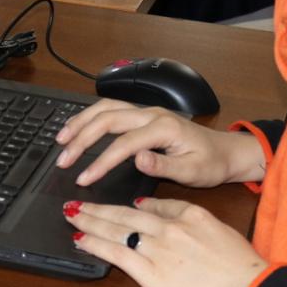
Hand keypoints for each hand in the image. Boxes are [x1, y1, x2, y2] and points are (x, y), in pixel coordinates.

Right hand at [55, 98, 264, 187]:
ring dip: (82, 121)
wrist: (225, 151)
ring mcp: (147, 112)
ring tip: (61, 139)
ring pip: (107, 108)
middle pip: (108, 119)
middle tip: (63, 159)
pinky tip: (78, 127)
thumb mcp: (193, 172)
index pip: (124, 144)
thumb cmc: (210, 163)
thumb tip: (137, 159)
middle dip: (82, 137)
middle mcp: (152, 114)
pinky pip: (112, 110)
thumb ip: (164, 166)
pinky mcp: (144, 116)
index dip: (100, 161)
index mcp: (164, 128)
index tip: (83, 178)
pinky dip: (91, 117)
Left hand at [66, 198, 267, 286]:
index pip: (151, 206)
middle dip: (98, 208)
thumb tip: (159, 210)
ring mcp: (157, 249)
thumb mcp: (217, 226)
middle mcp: (168, 227)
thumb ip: (186, 215)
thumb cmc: (239, 263)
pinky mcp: (151, 273)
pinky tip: (81, 239)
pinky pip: (116, 254)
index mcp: (188, 213)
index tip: (114, 206)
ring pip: (115, 230)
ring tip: (72, 215)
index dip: (127, 206)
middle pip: (125, 214)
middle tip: (76, 202)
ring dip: (90, 221)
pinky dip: (96, 245)